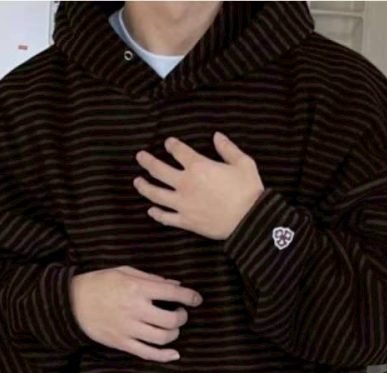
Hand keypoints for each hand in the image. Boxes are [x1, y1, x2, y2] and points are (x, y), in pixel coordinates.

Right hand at [69, 265, 201, 362]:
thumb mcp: (123, 271)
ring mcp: (128, 329)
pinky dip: (164, 356)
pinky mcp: (122, 344)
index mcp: (136, 288)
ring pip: (163, 338)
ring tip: (172, 327)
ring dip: (174, 334)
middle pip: (171, 320)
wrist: (71, 304)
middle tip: (179, 314)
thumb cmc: (99, 283)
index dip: (189, 297)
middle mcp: (134, 310)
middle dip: (181, 317)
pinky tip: (174, 354)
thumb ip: (150, 278)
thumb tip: (175, 285)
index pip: (172, 293)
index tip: (197, 299)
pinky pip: (148, 354)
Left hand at [134, 132, 264, 240]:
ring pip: (156, 194)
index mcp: (198, 166)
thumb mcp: (243, 163)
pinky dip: (157, 214)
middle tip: (140, 157)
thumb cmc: (248, 190)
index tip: (168, 143)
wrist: (249, 220)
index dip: (171, 145)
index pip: (178, 151)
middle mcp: (185, 184)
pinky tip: (151, 210)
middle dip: (147, 161)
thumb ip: (227, 148)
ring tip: (137, 182)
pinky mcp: (186, 221)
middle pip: (159, 170)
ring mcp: (183, 204)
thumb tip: (217, 135)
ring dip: (144, 187)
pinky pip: (166, 218)